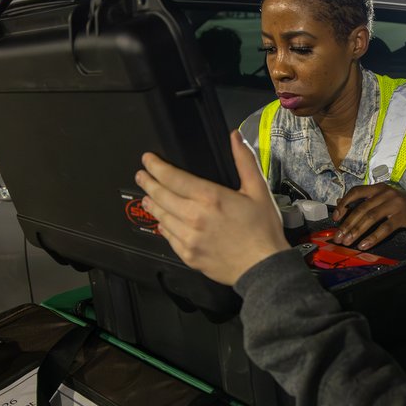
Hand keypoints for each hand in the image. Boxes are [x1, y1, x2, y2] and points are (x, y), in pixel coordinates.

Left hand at [134, 130, 289, 284]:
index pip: (172, 177)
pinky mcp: (188, 255)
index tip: (147, 160)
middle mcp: (194, 216)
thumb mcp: (258, 190)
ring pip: (161, 217)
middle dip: (148, 183)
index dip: (156, 167)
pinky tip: (162, 223)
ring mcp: (188, 238)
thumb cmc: (263, 229)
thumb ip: (244, 162)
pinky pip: (169, 238)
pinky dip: (163, 227)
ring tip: (147, 197)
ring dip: (152, 204)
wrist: (263, 268)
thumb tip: (234, 137)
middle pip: (161, 196)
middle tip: (141, 176)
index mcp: (209, 197)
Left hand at [330, 183, 405, 249]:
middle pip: (361, 208)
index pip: (356, 192)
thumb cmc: (403, 205)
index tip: (335, 217)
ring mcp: (394, 204)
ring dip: (357, 231)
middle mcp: (385, 193)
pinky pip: (385, 228)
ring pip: (371, 218)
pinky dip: (373, 237)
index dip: (344, 204)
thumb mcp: (384, 199)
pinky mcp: (403, 216)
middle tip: (338, 237)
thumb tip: (341, 203)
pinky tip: (364, 244)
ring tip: (348, 242)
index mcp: (378, 187)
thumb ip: (365, 201)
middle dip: (347, 224)